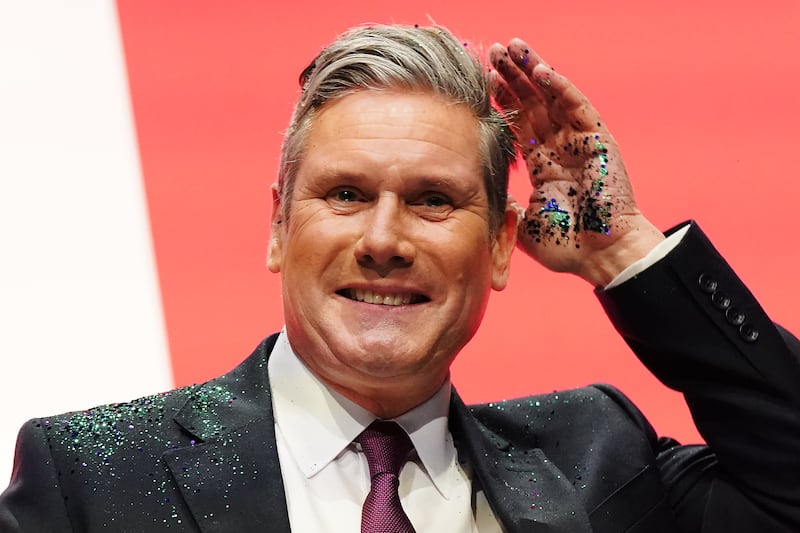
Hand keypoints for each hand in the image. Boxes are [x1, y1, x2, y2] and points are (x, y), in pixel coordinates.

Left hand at [489, 38, 663, 285]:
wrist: (601, 257)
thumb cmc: (567, 246)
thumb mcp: (524, 222)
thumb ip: (507, 203)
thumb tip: (483, 190)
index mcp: (544, 165)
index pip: (519, 124)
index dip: (502, 101)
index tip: (481, 80)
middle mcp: (560, 148)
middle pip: (533, 103)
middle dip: (512, 77)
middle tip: (491, 52)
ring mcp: (580, 142)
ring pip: (552, 97)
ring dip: (532, 71)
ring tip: (511, 47)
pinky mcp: (599, 141)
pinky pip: (578, 107)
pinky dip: (560, 87)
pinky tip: (540, 69)